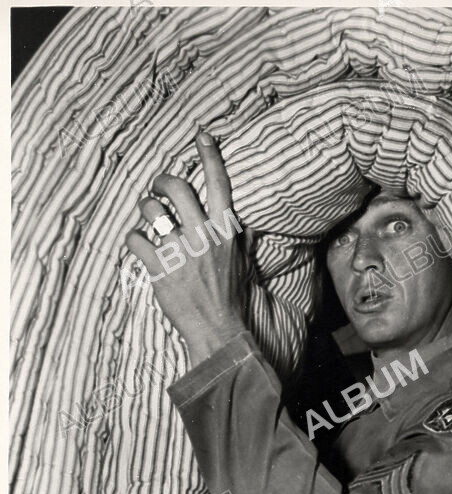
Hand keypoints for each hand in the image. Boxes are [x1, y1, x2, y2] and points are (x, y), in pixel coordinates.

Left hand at [125, 130, 252, 364]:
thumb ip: (243, 242)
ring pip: (151, 210)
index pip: (220, 184)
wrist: (218, 330)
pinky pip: (135, 238)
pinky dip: (134, 240)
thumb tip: (247, 227)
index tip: (201, 135)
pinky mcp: (159, 268)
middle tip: (158, 188)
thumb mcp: (245, 266)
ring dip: (146, 211)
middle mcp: (204, 236)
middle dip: (161, 181)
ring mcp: (181, 252)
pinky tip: (141, 248)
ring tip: (150, 221)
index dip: (210, 155)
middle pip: (177, 186)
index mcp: (226, 233)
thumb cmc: (231, 299)